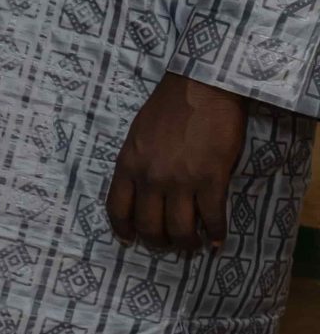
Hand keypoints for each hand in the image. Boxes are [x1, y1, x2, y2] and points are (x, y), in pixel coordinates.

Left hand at [107, 72, 246, 252]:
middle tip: (169, 245)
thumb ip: (136, 163)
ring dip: (187, 243)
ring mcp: (180, 181)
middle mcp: (149, 178)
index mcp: (127, 165)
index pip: (117, 209)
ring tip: (193, 245)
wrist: (202, 88)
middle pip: (148, 225)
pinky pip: (211, 217)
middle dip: (158, 241)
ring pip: (179, 228)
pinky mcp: (210, 180)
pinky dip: (215, 233)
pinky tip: (217, 240)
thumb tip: (141, 187)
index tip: (130, 240)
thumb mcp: (137, 135)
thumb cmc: (169, 107)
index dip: (124, 229)